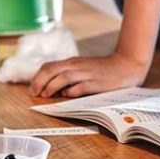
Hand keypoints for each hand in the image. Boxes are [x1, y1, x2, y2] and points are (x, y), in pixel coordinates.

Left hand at [29, 52, 149, 97]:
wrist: (126, 64)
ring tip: (45, 95)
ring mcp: (87, 74)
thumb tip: (55, 89)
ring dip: (52, 86)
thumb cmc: (103, 69)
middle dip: (39, 82)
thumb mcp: (83, 69)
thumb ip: (70, 75)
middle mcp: (77, 66)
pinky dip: (72, 91)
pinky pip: (81, 86)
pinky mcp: (97, 83)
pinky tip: (67, 95)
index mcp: (72, 63)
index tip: (32, 89)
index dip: (37, 77)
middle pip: (52, 70)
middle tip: (33, 93)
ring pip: (64, 77)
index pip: (49, 66)